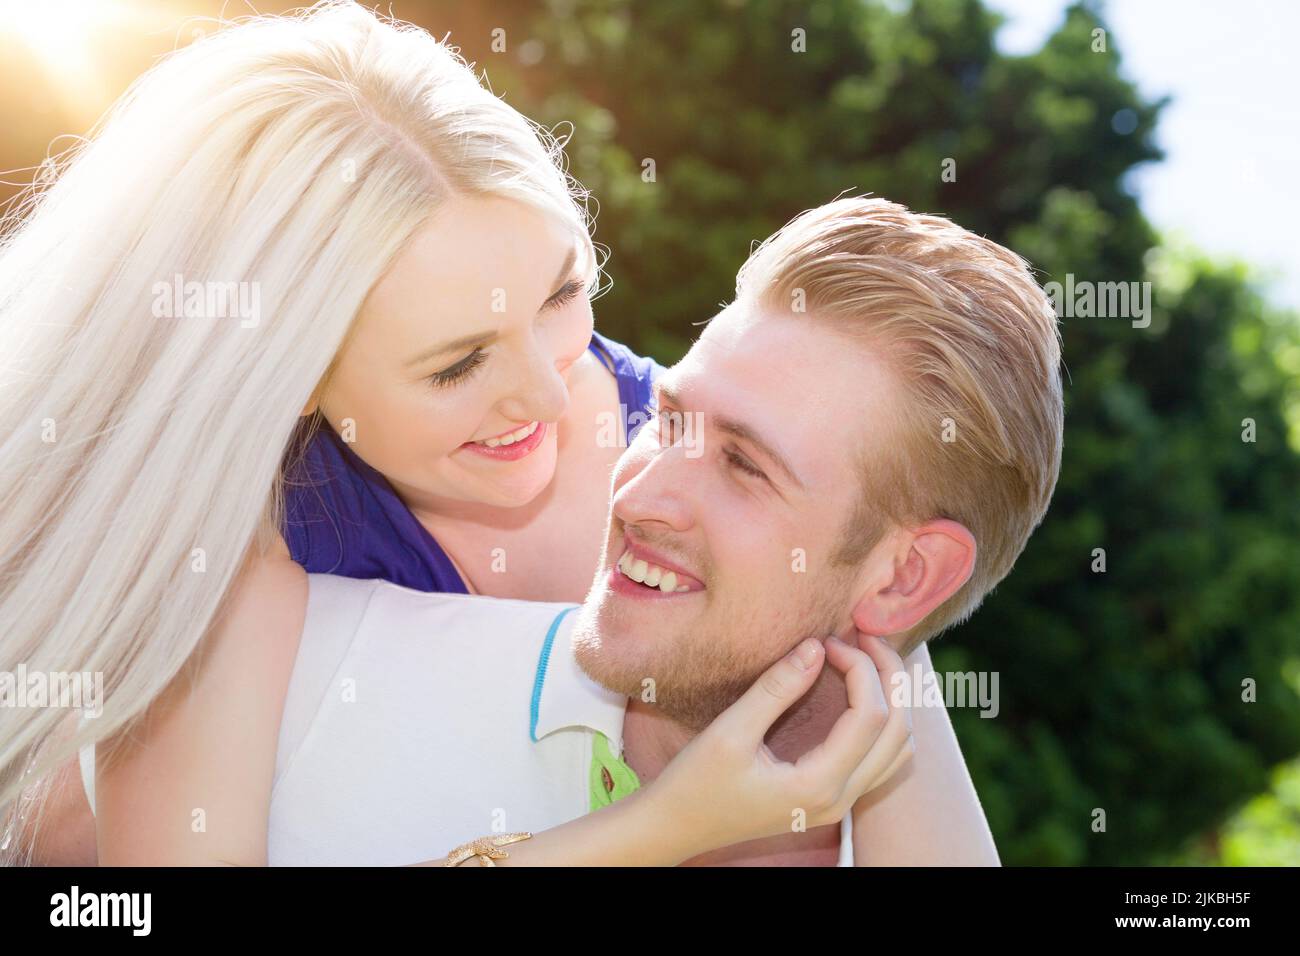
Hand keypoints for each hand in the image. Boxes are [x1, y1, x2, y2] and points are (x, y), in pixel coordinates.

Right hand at [644, 632, 913, 854]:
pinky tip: (856, 692)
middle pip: (899, 731)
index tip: (827, 641)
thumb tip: (815, 646)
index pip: (870, 716)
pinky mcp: (831, 797)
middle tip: (863, 638)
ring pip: (898, 748)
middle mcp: (840, 798)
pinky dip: (882, 721)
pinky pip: (880, 759)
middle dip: (889, 676)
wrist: (675, 827)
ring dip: (893, 699)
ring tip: (866, 659)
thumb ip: (776, 688)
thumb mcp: (729, 731)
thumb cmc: (694, 783)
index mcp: (819, 785)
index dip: (859, 668)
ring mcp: (839, 803)